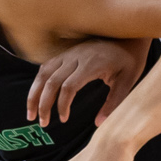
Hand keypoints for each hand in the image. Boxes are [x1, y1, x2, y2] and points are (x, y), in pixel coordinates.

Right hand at [27, 38, 147, 124]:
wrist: (128, 36)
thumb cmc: (129, 61)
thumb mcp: (127, 83)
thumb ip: (113, 103)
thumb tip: (98, 124)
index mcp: (91, 65)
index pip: (68, 87)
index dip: (62, 105)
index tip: (64, 119)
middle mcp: (76, 57)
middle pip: (51, 81)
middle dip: (43, 104)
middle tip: (42, 123)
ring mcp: (69, 53)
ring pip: (44, 73)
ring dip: (34, 93)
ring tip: (31, 113)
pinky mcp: (67, 52)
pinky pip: (46, 66)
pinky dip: (38, 82)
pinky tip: (37, 96)